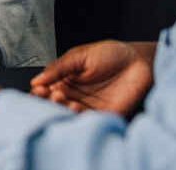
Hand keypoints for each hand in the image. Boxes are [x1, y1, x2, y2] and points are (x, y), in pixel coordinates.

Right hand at [29, 40, 154, 115]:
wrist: (139, 61)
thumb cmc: (111, 54)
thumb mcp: (79, 56)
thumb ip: (58, 68)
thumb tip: (36, 80)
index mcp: (66, 81)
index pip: (47, 90)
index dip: (40, 91)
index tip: (37, 89)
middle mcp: (75, 96)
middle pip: (55, 105)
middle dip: (48, 101)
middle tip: (48, 94)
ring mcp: (88, 107)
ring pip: (68, 113)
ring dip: (62, 108)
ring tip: (59, 98)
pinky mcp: (102, 116)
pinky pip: (86, 120)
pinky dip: (78, 117)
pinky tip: (75, 107)